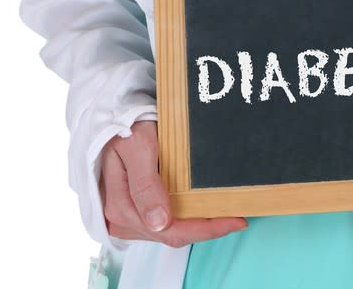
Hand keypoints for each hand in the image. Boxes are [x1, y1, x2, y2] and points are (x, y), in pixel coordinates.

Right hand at [100, 121, 247, 246]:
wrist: (114, 118)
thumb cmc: (126, 128)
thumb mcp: (137, 148)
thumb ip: (146, 185)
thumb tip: (159, 222)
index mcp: (122, 208)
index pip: (171, 231)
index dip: (206, 229)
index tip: (235, 221)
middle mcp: (122, 219)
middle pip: (173, 235)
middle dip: (207, 228)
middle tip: (238, 217)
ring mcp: (129, 217)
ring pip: (171, 231)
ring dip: (199, 224)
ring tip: (226, 212)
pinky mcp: (136, 211)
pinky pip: (167, 222)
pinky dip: (188, 216)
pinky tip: (204, 207)